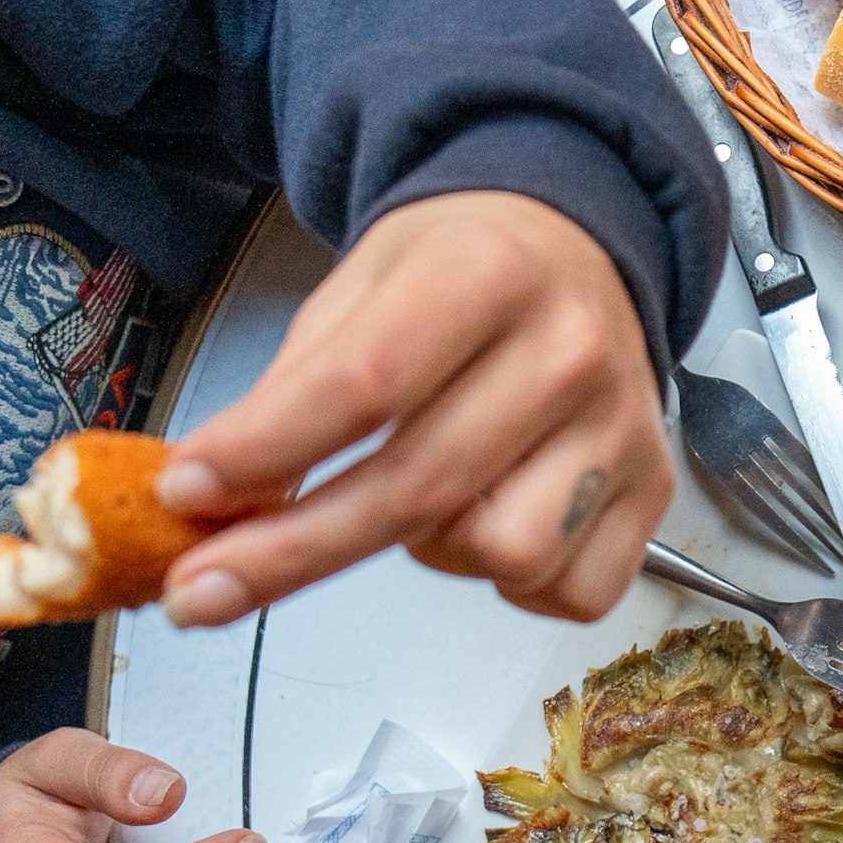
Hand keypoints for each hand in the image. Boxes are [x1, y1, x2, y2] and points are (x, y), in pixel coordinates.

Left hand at [154, 192, 670, 627]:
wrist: (579, 249)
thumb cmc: (457, 273)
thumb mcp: (359, 285)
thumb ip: (292, 389)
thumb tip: (212, 502)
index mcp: (487, 271)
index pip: (366, 383)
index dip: (267, 451)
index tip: (188, 494)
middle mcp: (571, 349)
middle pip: (419, 487)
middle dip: (293, 552)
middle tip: (202, 591)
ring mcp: (624, 429)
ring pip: (502, 553)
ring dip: (432, 551)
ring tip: (421, 499)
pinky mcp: (653, 495)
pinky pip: (564, 592)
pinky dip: (511, 584)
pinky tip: (489, 523)